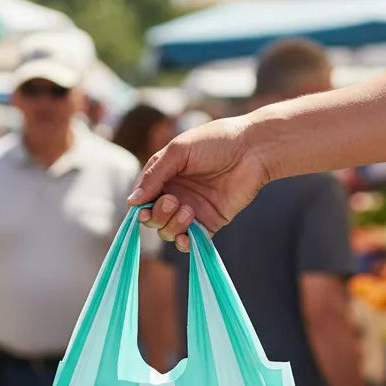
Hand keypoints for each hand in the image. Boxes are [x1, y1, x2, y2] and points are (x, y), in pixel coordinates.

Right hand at [127, 116, 270, 250]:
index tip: (144, 206)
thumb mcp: (178, 151)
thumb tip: (132, 203)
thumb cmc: (216, 141)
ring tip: (188, 210)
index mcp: (164, 177)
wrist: (253, 149)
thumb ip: (154, 175)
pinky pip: (191, 242)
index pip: (142, 200)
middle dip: (157, 215)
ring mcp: (192, 211)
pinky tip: (188, 237)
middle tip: (172, 201)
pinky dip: (185, 244)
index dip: (139, 207)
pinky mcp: (210, 223)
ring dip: (172, 226)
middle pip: (153, 219)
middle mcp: (175, 195)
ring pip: (168, 232)